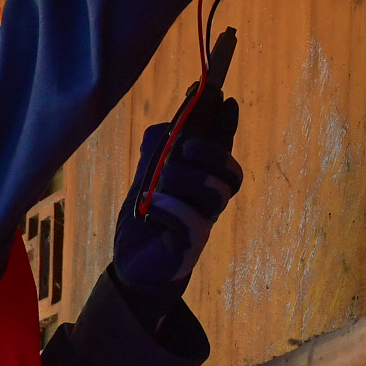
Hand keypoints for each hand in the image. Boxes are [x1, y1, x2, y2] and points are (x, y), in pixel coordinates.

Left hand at [114, 76, 242, 297]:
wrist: (134, 264)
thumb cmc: (146, 218)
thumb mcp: (147, 175)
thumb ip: (157, 148)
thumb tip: (171, 121)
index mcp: (202, 180)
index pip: (222, 149)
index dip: (226, 126)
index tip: (226, 101)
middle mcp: (208, 201)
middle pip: (231, 174)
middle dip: (214, 153)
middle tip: (187, 147)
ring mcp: (202, 223)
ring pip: (216, 194)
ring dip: (189, 178)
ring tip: (163, 178)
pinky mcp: (189, 246)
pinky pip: (193, 223)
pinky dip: (172, 208)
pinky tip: (153, 207)